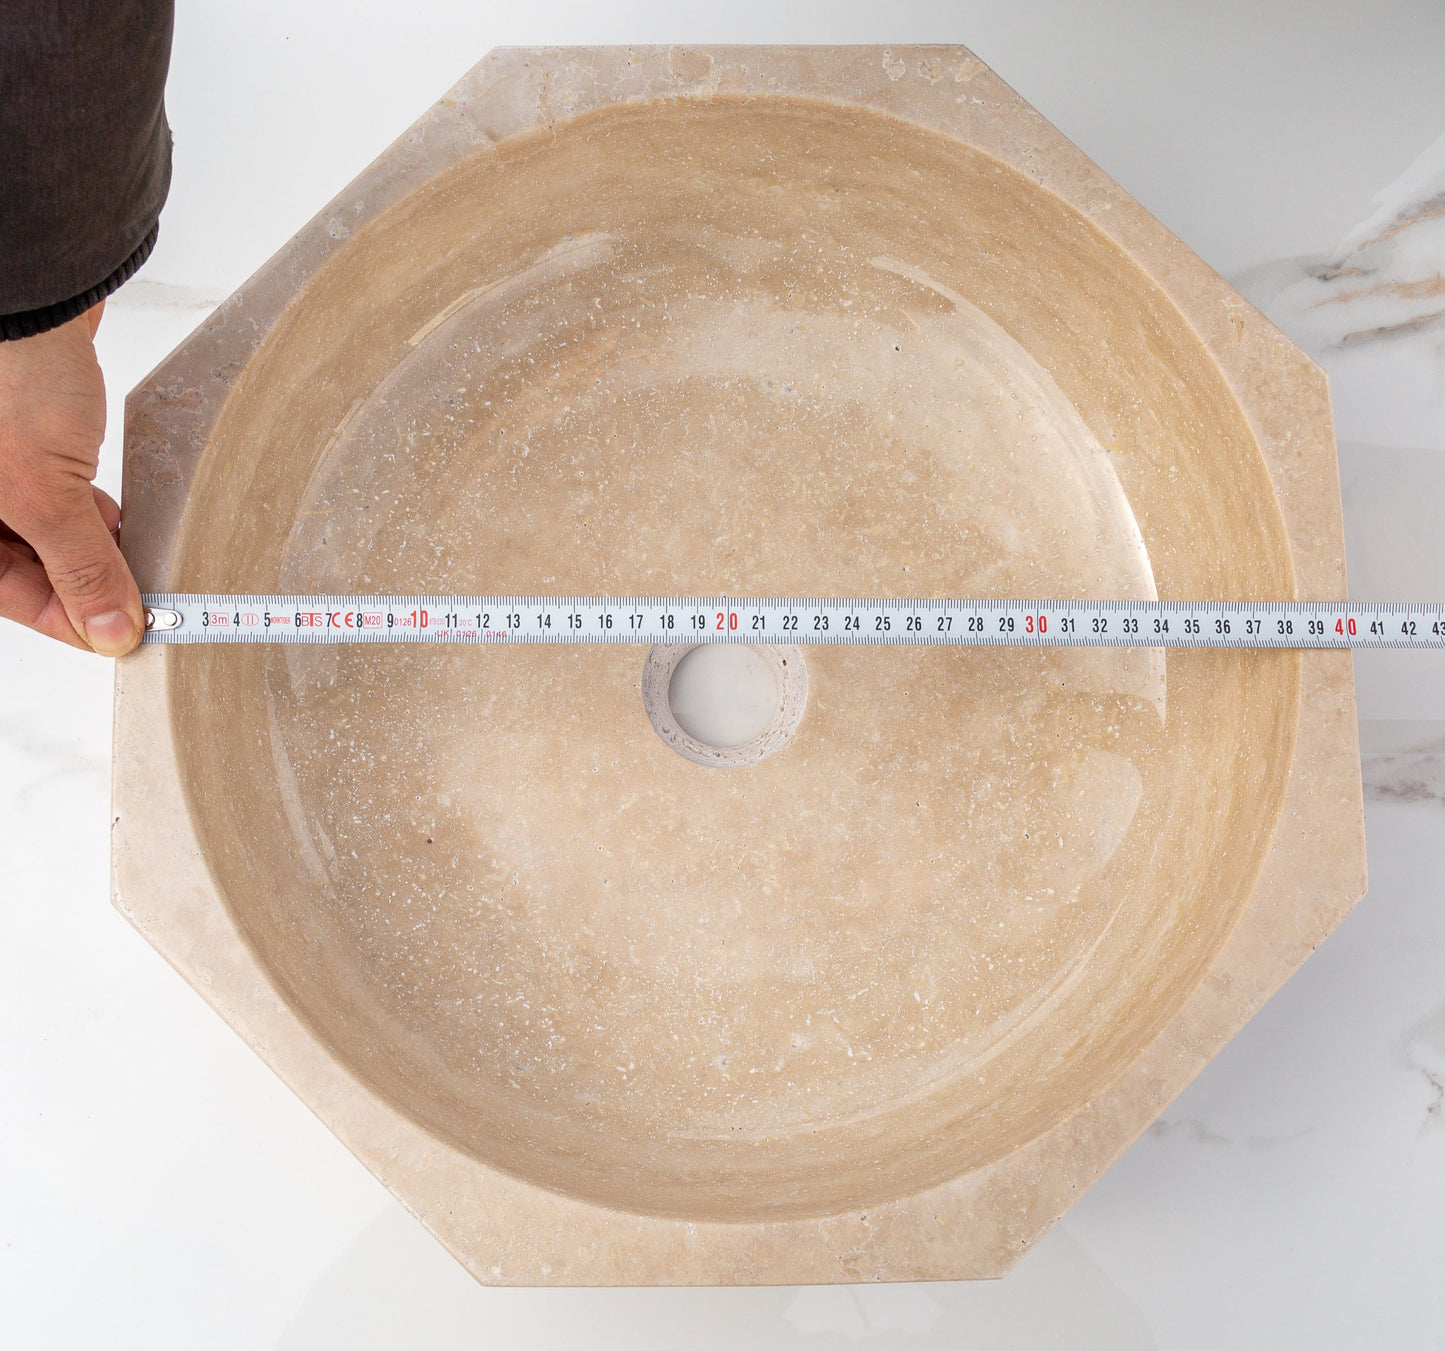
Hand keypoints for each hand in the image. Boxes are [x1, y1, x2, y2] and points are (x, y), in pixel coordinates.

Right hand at [0, 303, 142, 655]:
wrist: (30, 290)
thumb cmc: (11, 375)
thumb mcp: (45, 494)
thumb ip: (79, 566)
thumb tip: (107, 630)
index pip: (12, 596)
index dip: (70, 620)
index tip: (128, 636)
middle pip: (26, 565)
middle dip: (85, 584)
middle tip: (146, 602)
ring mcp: (1, 466)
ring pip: (47, 531)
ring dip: (94, 549)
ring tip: (141, 562)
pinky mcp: (30, 438)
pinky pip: (60, 492)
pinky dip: (93, 511)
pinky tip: (126, 520)